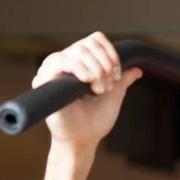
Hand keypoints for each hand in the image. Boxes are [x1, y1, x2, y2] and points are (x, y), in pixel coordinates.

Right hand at [32, 32, 142, 150]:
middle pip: (87, 44)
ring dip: (95, 68)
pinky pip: (60, 61)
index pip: (94, 40)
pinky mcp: (43, 81)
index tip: (117, 75)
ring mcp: (52, 71)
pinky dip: (79, 68)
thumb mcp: (114, 95)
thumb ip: (122, 80)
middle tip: (107, 86)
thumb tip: (137, 68)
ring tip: (99, 89)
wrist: (84, 140)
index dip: (110, 53)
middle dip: (105, 64)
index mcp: (79, 64)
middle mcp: (64, 64)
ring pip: (77, 50)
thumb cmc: (95, 121)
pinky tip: (88, 81)